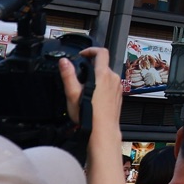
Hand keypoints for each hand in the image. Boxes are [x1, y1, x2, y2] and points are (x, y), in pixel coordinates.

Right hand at [64, 49, 131, 183]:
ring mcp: (117, 88)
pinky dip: (102, 86)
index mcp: (103, 75)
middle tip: (79, 74)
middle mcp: (113, 79)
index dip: (91, 50)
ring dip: (97, 76)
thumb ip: (69, 75)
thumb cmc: (89, 117)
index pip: (101, 52)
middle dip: (91, 66)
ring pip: (107, 75)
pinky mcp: (118, 97)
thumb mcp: (73, 94)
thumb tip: (64, 62)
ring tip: (84, 88)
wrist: (103, 133)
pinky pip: (110, 85)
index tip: (83, 54)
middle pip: (103, 64)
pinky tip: (92, 98)